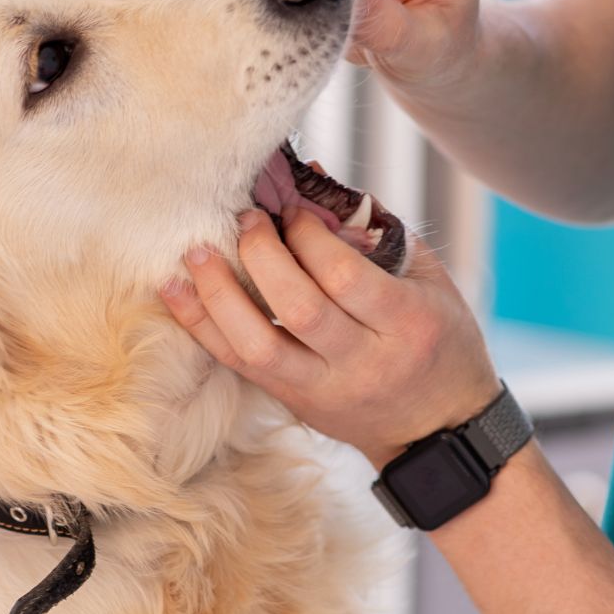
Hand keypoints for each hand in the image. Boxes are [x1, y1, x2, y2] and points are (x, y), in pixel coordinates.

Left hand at [161, 205, 500, 471]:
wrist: (438, 431)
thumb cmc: (438, 340)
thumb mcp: (429, 282)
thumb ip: (374, 233)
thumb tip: (309, 182)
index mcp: (407, 325)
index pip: (344, 277)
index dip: (308, 236)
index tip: (290, 209)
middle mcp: (363, 362)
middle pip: (298, 308)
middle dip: (261, 255)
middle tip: (245, 219)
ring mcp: (323, 389)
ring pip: (257, 345)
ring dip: (218, 295)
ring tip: (197, 253)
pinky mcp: (293, 402)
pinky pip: (238, 365)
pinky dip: (202, 325)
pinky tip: (176, 291)